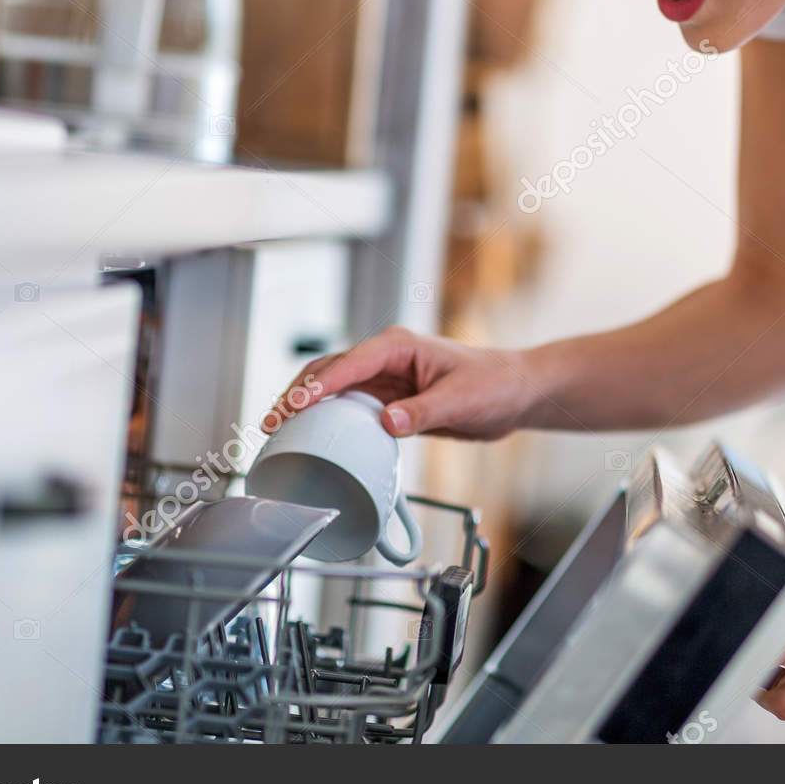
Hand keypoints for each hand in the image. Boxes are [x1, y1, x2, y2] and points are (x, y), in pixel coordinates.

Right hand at [263, 325, 541, 440]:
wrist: (513, 394)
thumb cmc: (493, 385)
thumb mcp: (461, 401)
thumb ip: (423, 412)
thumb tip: (386, 423)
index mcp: (399, 346)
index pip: (349, 363)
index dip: (319, 385)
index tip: (294, 405)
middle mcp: (386, 357)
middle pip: (329, 371)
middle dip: (297, 394)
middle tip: (271, 422)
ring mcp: (385, 378)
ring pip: (334, 388)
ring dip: (305, 406)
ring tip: (277, 430)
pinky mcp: (389, 399)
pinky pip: (350, 407)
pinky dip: (328, 419)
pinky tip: (312, 437)